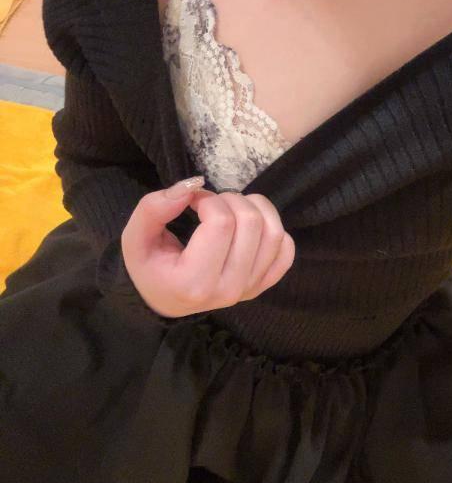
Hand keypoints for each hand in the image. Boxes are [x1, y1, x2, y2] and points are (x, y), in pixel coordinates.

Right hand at [120, 177, 295, 317]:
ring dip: (255, 207)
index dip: (207, 199)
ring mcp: (249, 289)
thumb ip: (154, 207)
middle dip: (231, 199)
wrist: (162, 297)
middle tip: (212, 204)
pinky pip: (286, 250)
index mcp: (193, 282)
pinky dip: (274, 230)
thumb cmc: (148, 265)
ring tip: (232, 209)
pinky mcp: (262, 285)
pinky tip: (250, 229)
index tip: (193, 201)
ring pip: (274, 232)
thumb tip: (192, 185)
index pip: (221, 223)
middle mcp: (227, 290)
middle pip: (251, 223)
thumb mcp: (135, 237)